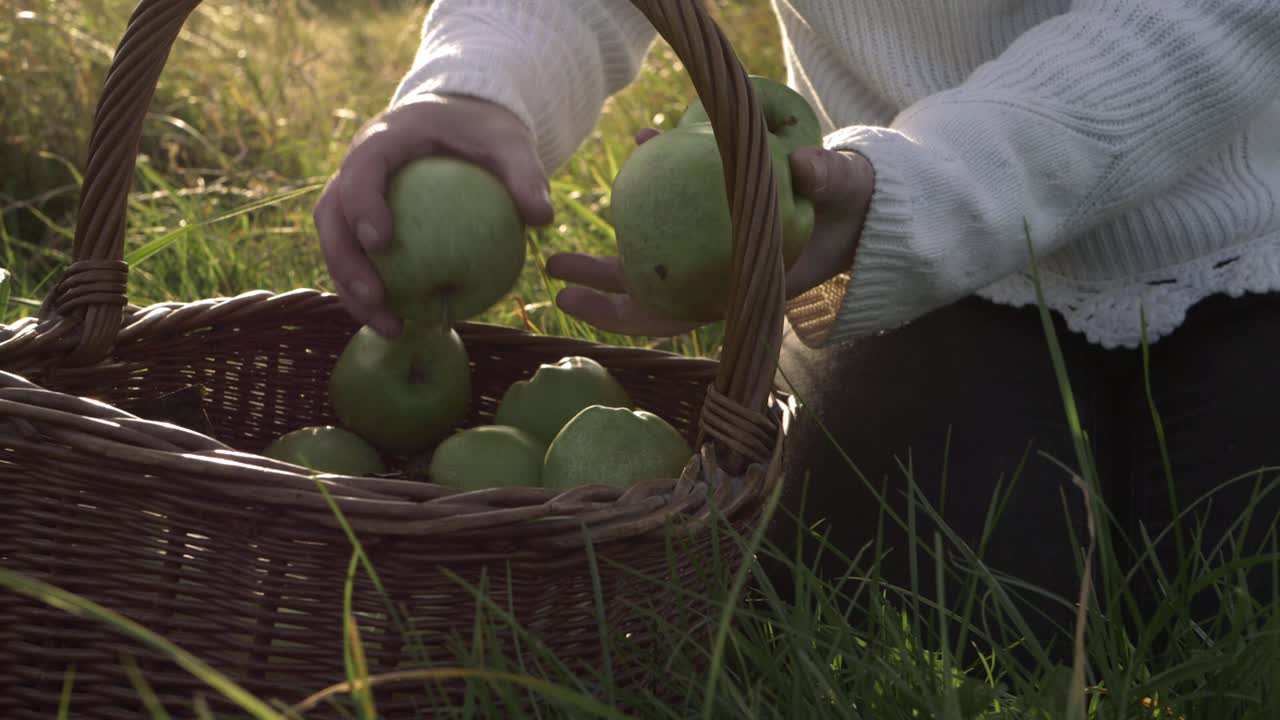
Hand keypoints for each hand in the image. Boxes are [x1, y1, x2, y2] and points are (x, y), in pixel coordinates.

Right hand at [313, 94, 554, 336]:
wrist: (463, 124)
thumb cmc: (484, 133)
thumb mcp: (510, 144)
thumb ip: (524, 175)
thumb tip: (544, 218)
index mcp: (385, 138)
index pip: (361, 167)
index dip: (362, 204)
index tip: (381, 242)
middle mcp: (357, 166)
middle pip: (331, 216)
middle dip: (345, 262)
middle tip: (377, 299)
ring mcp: (354, 197)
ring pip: (336, 245)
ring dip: (352, 291)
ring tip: (391, 327)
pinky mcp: (363, 224)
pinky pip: (359, 261)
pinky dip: (374, 294)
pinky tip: (404, 326)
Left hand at [546, 129, 874, 336]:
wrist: (860, 201)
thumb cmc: (852, 204)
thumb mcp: (847, 188)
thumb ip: (829, 178)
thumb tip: (803, 165)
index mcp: (744, 285)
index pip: (680, 314)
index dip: (632, 317)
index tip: (587, 307)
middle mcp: (720, 278)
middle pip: (651, 296)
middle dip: (601, 292)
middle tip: (554, 271)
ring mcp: (712, 257)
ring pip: (651, 264)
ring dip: (606, 258)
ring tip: (562, 246)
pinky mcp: (710, 231)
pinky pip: (669, 219)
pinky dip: (651, 190)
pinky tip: (640, 146)